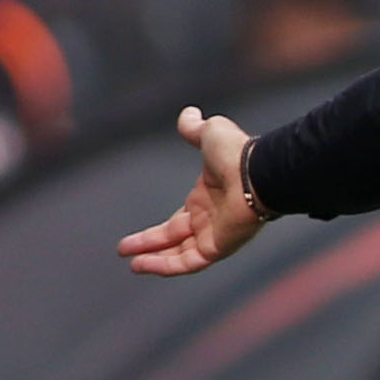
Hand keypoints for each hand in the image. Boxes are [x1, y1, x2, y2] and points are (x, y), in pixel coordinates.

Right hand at [116, 107, 261, 275]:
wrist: (255, 173)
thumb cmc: (236, 152)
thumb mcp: (209, 134)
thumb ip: (194, 129)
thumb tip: (189, 113)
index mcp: (207, 197)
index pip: (179, 221)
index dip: (157, 231)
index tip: (136, 237)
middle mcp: (210, 219)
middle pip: (174, 239)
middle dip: (149, 245)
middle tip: (124, 250)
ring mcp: (214, 235)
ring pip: (180, 255)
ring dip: (155, 260)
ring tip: (132, 265)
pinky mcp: (217, 248)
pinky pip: (188, 262)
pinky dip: (165, 266)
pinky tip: (142, 266)